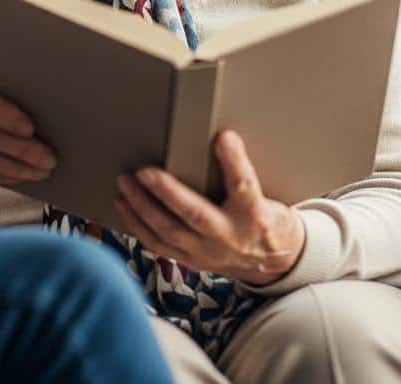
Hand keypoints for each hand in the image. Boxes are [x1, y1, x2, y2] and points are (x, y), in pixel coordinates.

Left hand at [115, 130, 304, 285]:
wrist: (276, 263)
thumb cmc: (267, 219)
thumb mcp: (268, 193)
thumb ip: (242, 173)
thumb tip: (224, 137)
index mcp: (255, 215)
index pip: (244, 185)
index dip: (234, 161)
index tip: (224, 137)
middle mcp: (230, 237)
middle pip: (195, 214)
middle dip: (167, 192)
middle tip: (144, 171)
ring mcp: (209, 253)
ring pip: (170, 232)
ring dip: (143, 207)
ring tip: (125, 183)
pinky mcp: (194, 261)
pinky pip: (160, 245)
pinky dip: (139, 225)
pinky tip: (125, 206)